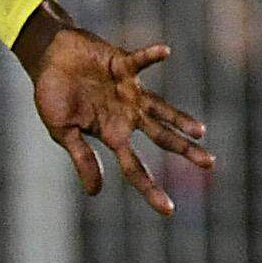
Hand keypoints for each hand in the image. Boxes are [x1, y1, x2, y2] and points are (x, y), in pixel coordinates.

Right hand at [17, 16, 211, 217]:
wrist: (51, 57)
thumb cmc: (53, 95)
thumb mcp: (63, 132)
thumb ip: (81, 159)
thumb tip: (96, 192)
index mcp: (111, 134)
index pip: (134, 167)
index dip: (150, 188)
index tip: (168, 210)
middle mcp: (126, 115)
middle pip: (161, 137)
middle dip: (184, 150)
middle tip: (209, 164)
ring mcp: (129, 91)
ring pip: (161, 108)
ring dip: (180, 118)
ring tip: (200, 132)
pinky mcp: (124, 65)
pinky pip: (140, 62)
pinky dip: (151, 57)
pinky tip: (165, 52)